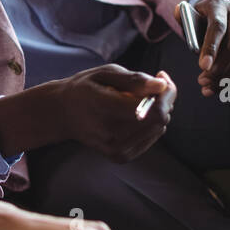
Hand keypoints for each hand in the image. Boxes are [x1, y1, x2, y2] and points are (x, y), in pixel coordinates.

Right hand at [53, 64, 176, 159]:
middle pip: (159, 120)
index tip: (161, 76)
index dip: (166, 93)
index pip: (152, 110)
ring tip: (138, 99)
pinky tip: (135, 114)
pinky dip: (151, 124)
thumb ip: (134, 79)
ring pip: (159, 128)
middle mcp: (110, 133)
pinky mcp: (119, 156)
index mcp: (103, 107)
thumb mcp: (105, 73)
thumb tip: (161, 85)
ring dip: (157, 111)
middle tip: (151, 85)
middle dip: (164, 99)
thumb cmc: (85, 89)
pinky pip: (152, 138)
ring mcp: (115, 149)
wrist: (63, 114)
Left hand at [179, 0, 229, 97]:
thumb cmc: (202, 18)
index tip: (203, 67)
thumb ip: (184, 17)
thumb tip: (178, 13)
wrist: (222, 12)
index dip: (211, 48)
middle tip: (203, 81)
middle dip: (219, 67)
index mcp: (218, 4)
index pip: (217, 27)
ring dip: (227, 76)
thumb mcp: (191, 15)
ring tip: (209, 87)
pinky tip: (223, 86)